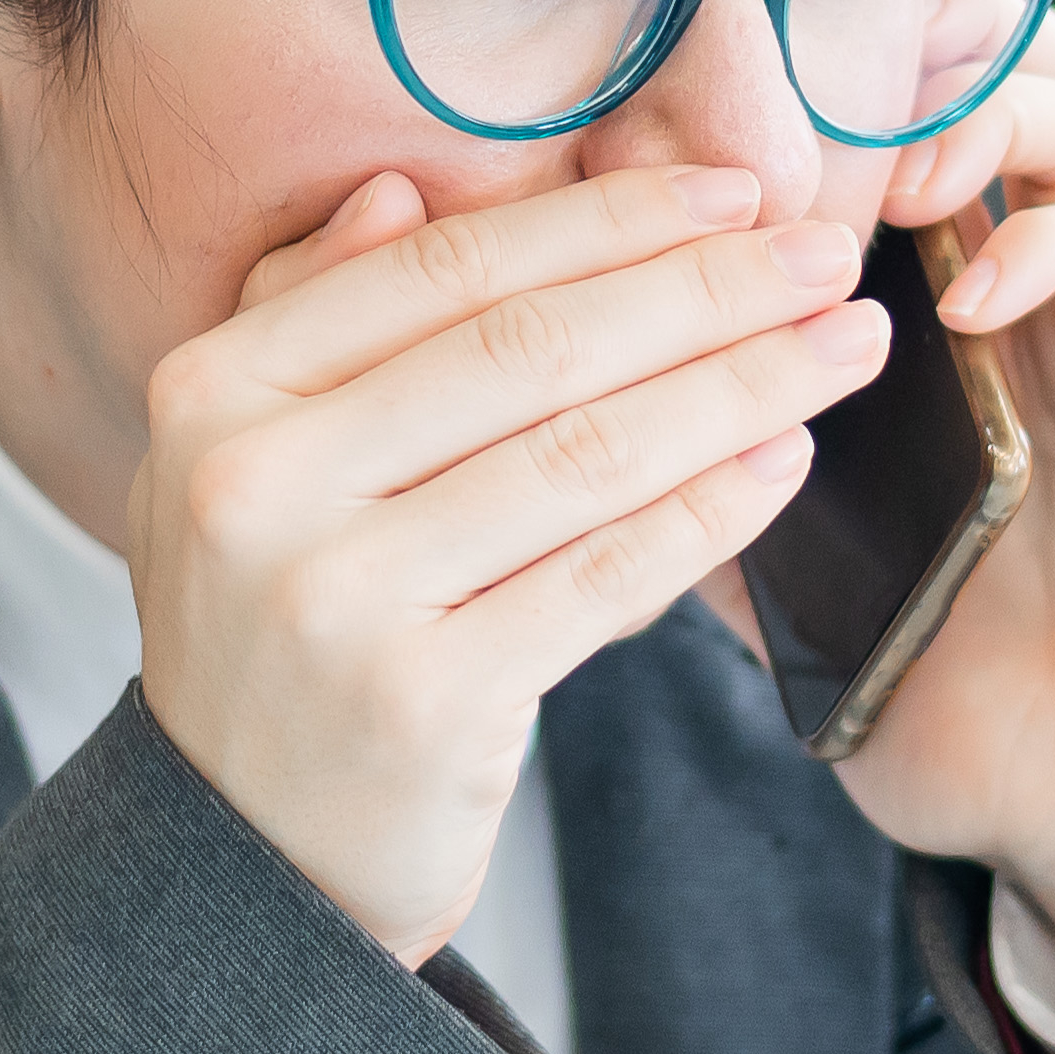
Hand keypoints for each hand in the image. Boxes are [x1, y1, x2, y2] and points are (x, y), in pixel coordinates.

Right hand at [131, 161, 889, 964]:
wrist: (247, 866)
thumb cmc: (280, 635)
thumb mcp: (250, 466)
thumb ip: (313, 316)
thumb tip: (406, 188)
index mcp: (212, 391)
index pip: (447, 272)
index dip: (606, 221)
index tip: (735, 192)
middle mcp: (256, 484)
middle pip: (532, 351)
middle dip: (705, 290)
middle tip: (830, 255)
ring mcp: (335, 598)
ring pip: (585, 456)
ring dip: (739, 388)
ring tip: (842, 349)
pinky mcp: (424, 702)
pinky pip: (603, 577)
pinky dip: (707, 513)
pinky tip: (784, 463)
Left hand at [747, 19, 1054, 1034]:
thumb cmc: (942, 682)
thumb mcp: (771, 559)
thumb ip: (687, 457)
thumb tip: (527, 388)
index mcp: (905, 293)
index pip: (845, 110)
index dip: (755, 85)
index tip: (656, 112)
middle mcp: (1009, 266)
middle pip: (960, 59)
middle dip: (870, 42)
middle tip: (781, 80)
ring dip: (963, 108)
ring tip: (882, 172)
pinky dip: (1041, 238)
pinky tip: (968, 293)